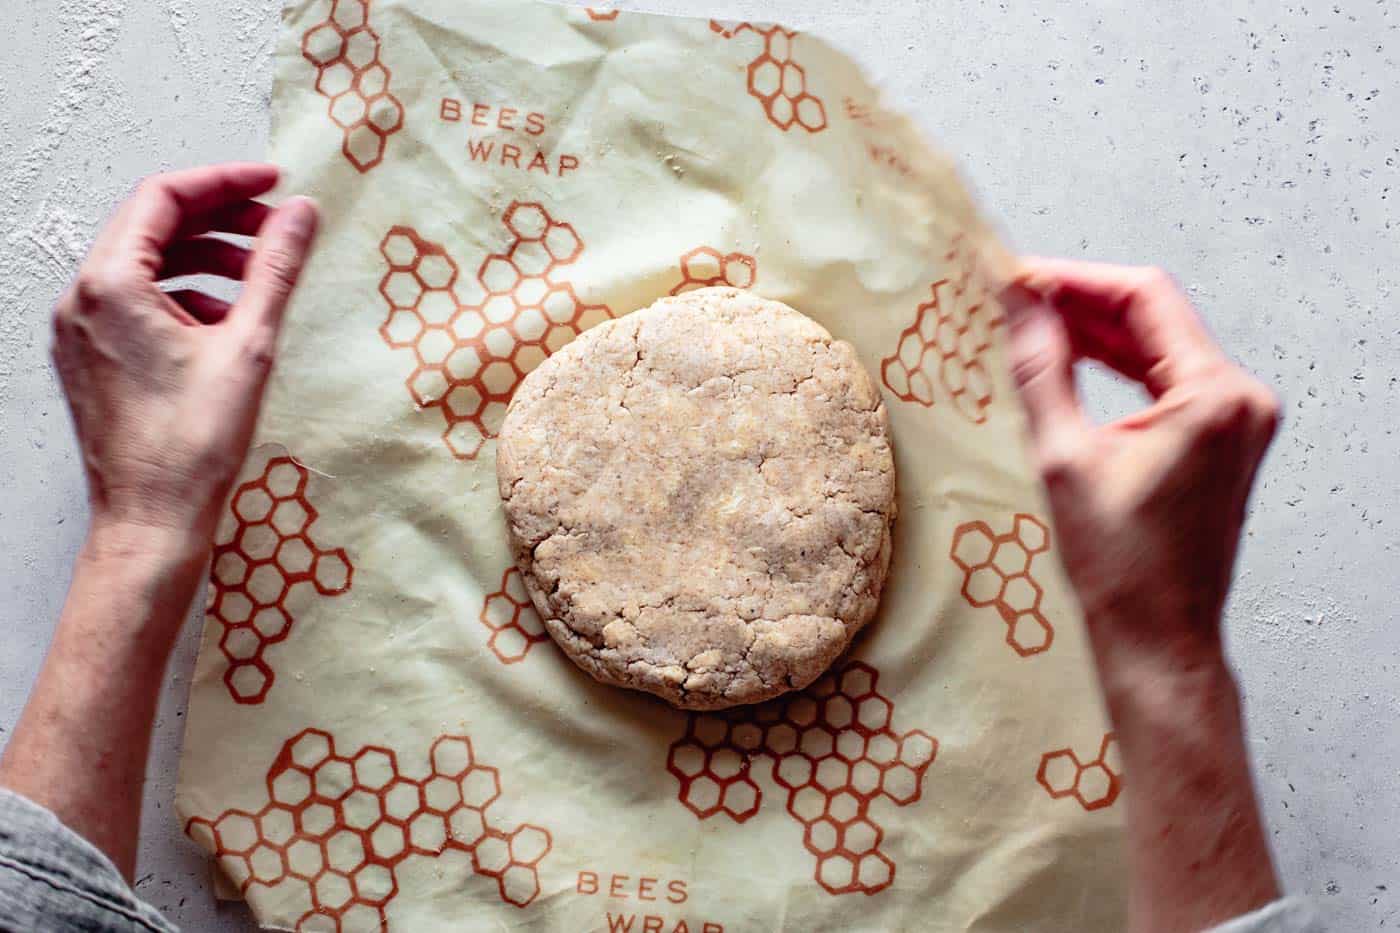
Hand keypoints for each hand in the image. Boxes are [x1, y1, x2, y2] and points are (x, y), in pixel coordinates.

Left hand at [52, 163, 318, 556]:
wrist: (152, 521)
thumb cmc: (192, 445)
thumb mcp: (249, 346)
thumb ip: (275, 269)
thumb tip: (301, 215)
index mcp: (110, 286)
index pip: (163, 197)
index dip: (225, 183)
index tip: (273, 185)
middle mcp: (81, 301)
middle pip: (150, 227)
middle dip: (218, 221)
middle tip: (275, 228)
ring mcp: (80, 332)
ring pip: (143, 266)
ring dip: (204, 260)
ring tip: (257, 279)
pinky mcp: (90, 360)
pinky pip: (134, 304)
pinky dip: (182, 297)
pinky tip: (226, 323)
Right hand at [1003, 260, 1278, 681]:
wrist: (1158, 640)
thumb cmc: (1121, 569)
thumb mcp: (1064, 458)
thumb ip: (1041, 370)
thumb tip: (1018, 306)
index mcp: (1214, 396)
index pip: (1143, 297)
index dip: (1074, 280)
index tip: (1020, 279)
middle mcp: (1240, 400)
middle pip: (1154, 317)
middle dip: (1081, 303)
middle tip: (1015, 299)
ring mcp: (1237, 422)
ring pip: (1160, 347)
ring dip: (1097, 334)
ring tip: (1033, 327)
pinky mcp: (1223, 442)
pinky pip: (1168, 381)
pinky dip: (1119, 368)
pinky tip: (1072, 364)